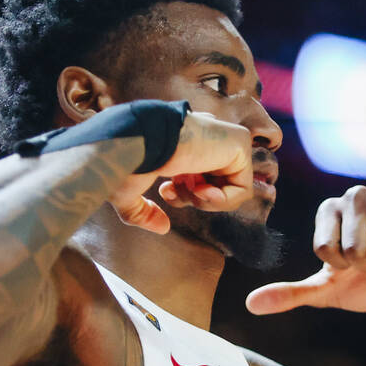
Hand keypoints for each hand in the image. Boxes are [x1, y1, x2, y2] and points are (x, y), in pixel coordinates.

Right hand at [109, 111, 252, 233]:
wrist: (133, 142)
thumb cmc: (123, 161)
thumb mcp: (126, 193)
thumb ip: (142, 212)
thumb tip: (164, 228)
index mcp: (184, 141)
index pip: (197, 174)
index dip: (184, 194)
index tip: (165, 190)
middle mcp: (206, 137)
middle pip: (215, 184)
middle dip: (194, 198)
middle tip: (173, 191)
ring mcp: (224, 138)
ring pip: (230, 188)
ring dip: (205, 201)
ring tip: (188, 189)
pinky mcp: (239, 143)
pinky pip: (242, 189)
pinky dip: (222, 200)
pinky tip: (201, 190)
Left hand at [246, 186, 365, 314]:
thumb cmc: (363, 282)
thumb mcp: (326, 290)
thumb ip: (290, 294)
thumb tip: (251, 304)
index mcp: (328, 211)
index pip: (324, 248)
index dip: (339, 267)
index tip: (347, 265)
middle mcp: (354, 197)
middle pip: (353, 247)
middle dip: (364, 267)